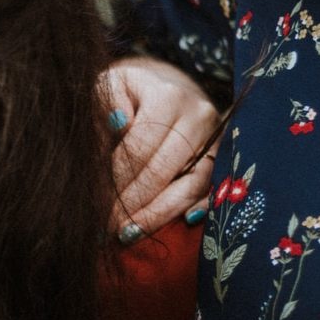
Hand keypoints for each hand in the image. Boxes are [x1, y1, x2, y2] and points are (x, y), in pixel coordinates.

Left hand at [100, 56, 220, 241]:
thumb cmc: (128, 92)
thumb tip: (117, 122)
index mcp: (169, 97)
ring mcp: (215, 139)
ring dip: (158, 214)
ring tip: (130, 233)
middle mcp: (199, 116)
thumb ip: (105, 104)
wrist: (163, 88)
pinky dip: (190, 211)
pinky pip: (209, 192)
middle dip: (133, 202)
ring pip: (190, 186)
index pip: (140, 148)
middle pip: (163, 170)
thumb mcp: (110, 87)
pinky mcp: (223, 158)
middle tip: (108, 226)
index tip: (97, 202)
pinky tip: (171, 226)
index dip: (117, 179)